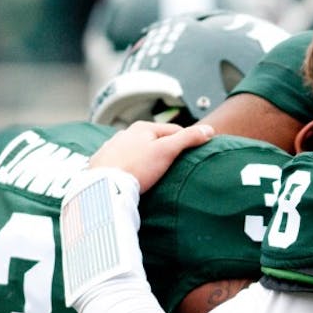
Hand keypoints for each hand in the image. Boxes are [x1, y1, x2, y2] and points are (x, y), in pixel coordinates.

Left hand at [89, 121, 213, 191]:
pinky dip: (130, 166)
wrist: (104, 186)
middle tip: (174, 168)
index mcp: (142, 127)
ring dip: (146, 158)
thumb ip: (188, 138)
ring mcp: (112, 147)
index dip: (187, 142)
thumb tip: (209, 129)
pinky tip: (134, 176)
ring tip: (153, 174)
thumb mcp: (167, 151)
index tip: (195, 155)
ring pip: (137, 150)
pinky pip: (122, 161)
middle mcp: (125, 133)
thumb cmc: (137, 167)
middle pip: (154, 140)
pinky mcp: (102, 162)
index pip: (174, 131)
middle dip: (165, 151)